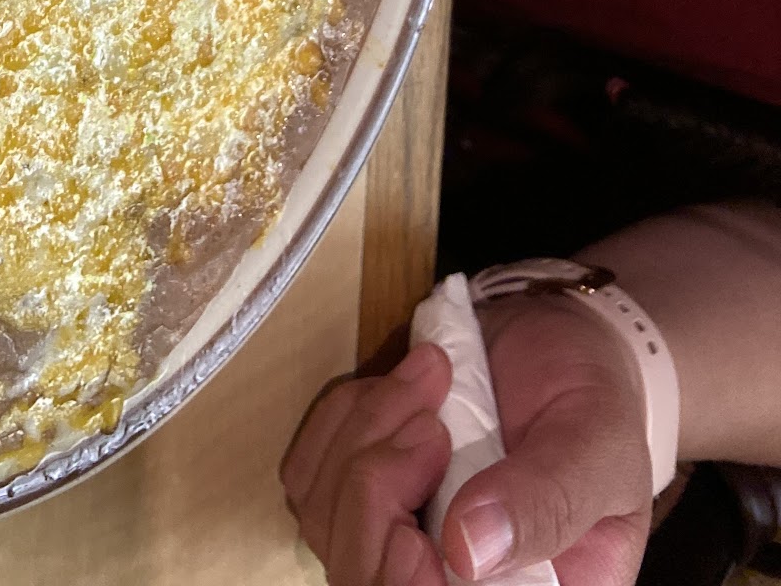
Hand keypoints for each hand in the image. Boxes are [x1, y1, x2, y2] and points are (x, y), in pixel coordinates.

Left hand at [282, 296, 652, 584]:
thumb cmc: (597, 404)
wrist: (561, 345)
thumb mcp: (595, 448)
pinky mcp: (360, 484)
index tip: (411, 534)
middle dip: (378, 492)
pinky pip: (310, 469)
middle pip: (360, 577)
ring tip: (431, 377)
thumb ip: (543, 502)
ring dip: (366, 434)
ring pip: (325, 517)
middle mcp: (448, 580)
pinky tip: (401, 383)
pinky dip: (343, 417)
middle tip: (431, 423)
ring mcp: (396, 536)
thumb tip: (466, 554)